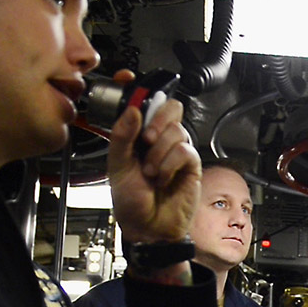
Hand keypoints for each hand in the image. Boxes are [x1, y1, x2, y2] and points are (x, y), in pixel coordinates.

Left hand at [106, 69, 201, 242]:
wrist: (148, 228)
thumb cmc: (131, 202)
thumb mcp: (117, 166)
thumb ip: (121, 136)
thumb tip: (132, 110)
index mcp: (137, 136)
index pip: (142, 104)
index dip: (137, 88)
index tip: (127, 78)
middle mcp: (158, 139)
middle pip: (170, 107)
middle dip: (157, 120)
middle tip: (145, 138)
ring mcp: (175, 151)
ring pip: (176, 129)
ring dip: (159, 153)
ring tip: (150, 172)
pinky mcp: (191, 165)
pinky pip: (185, 149)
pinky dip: (170, 163)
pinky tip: (163, 177)